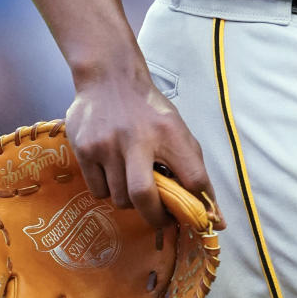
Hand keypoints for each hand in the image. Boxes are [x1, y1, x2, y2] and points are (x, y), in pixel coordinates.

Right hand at [65, 64, 225, 230]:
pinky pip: (98, 191)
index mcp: (169, 131)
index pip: (193, 177)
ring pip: (120, 198)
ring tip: (132, 182)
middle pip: (144, 196)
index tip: (198, 216)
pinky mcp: (85, 149)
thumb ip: (190, 164)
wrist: (109, 78)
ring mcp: (107, 145)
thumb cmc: (148, 109)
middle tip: (161, 219)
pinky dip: (108, 190)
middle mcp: (137, 138)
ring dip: (130, 200)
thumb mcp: (175, 126)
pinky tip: (112, 171)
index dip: (200, 203)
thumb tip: (211, 211)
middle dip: (155, 217)